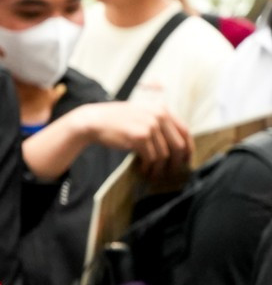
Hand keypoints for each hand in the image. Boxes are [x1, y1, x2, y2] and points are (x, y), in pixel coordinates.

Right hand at [74, 99, 190, 178]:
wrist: (95, 121)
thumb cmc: (117, 121)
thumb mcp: (142, 114)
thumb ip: (159, 123)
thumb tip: (175, 143)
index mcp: (162, 109)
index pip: (185, 130)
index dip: (189, 148)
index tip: (186, 160)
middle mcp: (160, 116)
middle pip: (179, 144)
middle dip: (177, 162)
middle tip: (172, 172)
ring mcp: (150, 126)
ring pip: (165, 154)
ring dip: (160, 168)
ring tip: (154, 175)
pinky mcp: (140, 137)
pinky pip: (151, 157)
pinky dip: (149, 167)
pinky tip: (144, 171)